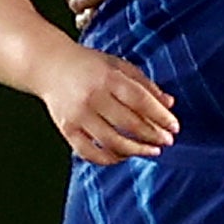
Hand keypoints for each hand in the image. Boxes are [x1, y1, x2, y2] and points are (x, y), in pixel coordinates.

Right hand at [39, 45, 175, 163]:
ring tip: (151, 151)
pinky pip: (90, 152)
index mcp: (108, 78)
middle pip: (128, 123)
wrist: (48, 65)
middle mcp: (92, 97)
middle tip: (167, 142)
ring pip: (111, 142)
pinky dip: (109, 159)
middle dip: (152, 136)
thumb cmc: (89, 65)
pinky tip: (123, 156)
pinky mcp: (66, 129)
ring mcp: (77, 115)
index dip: (160, 116)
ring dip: (135, 150)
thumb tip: (170, 104)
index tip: (175, 127)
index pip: (140, 101)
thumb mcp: (118, 66)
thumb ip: (145, 84)